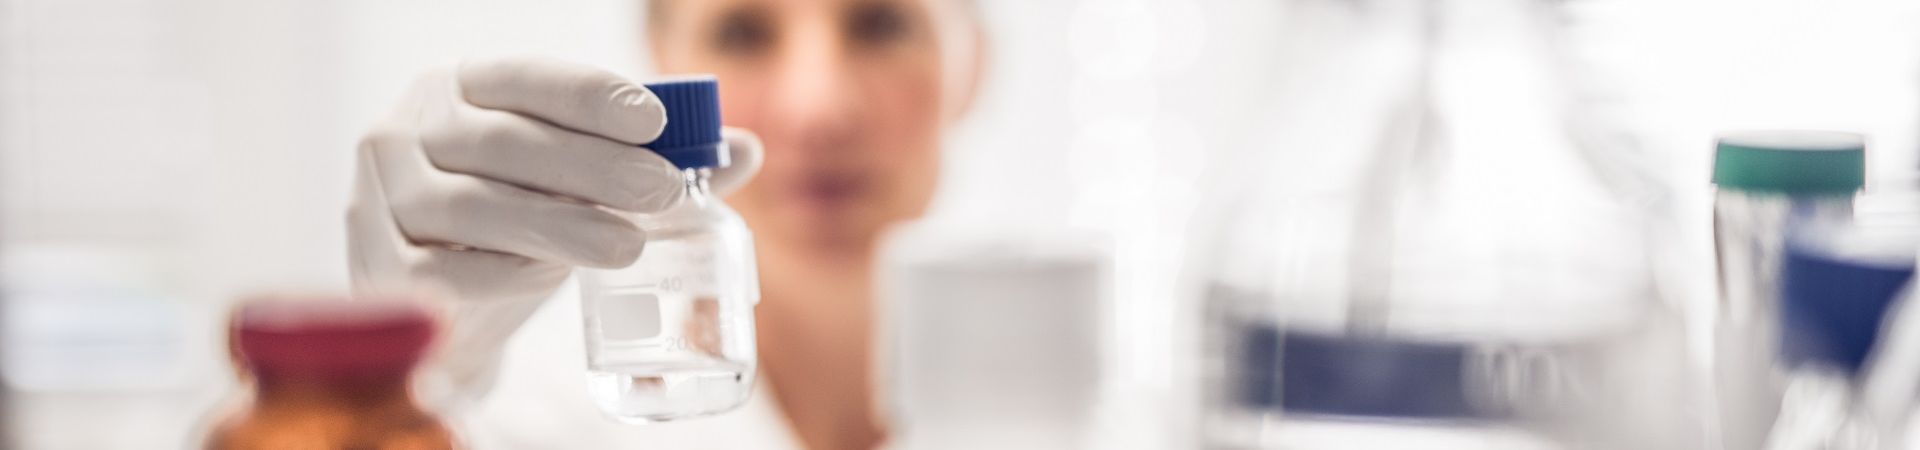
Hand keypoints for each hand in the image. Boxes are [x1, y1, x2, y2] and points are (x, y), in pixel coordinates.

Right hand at [346, 56, 761, 398]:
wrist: (449, 309)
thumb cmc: (519, 223)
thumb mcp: (580, 185)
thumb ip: (654, 162)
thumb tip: (745, 150)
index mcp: (456, 87)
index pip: (525, 77)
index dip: (589, 95)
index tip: (654, 120)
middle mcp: (405, 128)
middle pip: (504, 142)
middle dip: (592, 165)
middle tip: (663, 192)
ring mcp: (378, 196)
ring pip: (473, 205)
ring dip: (558, 223)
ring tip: (628, 246)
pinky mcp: (376, 265)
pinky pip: (444, 268)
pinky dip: (502, 273)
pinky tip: (548, 278)